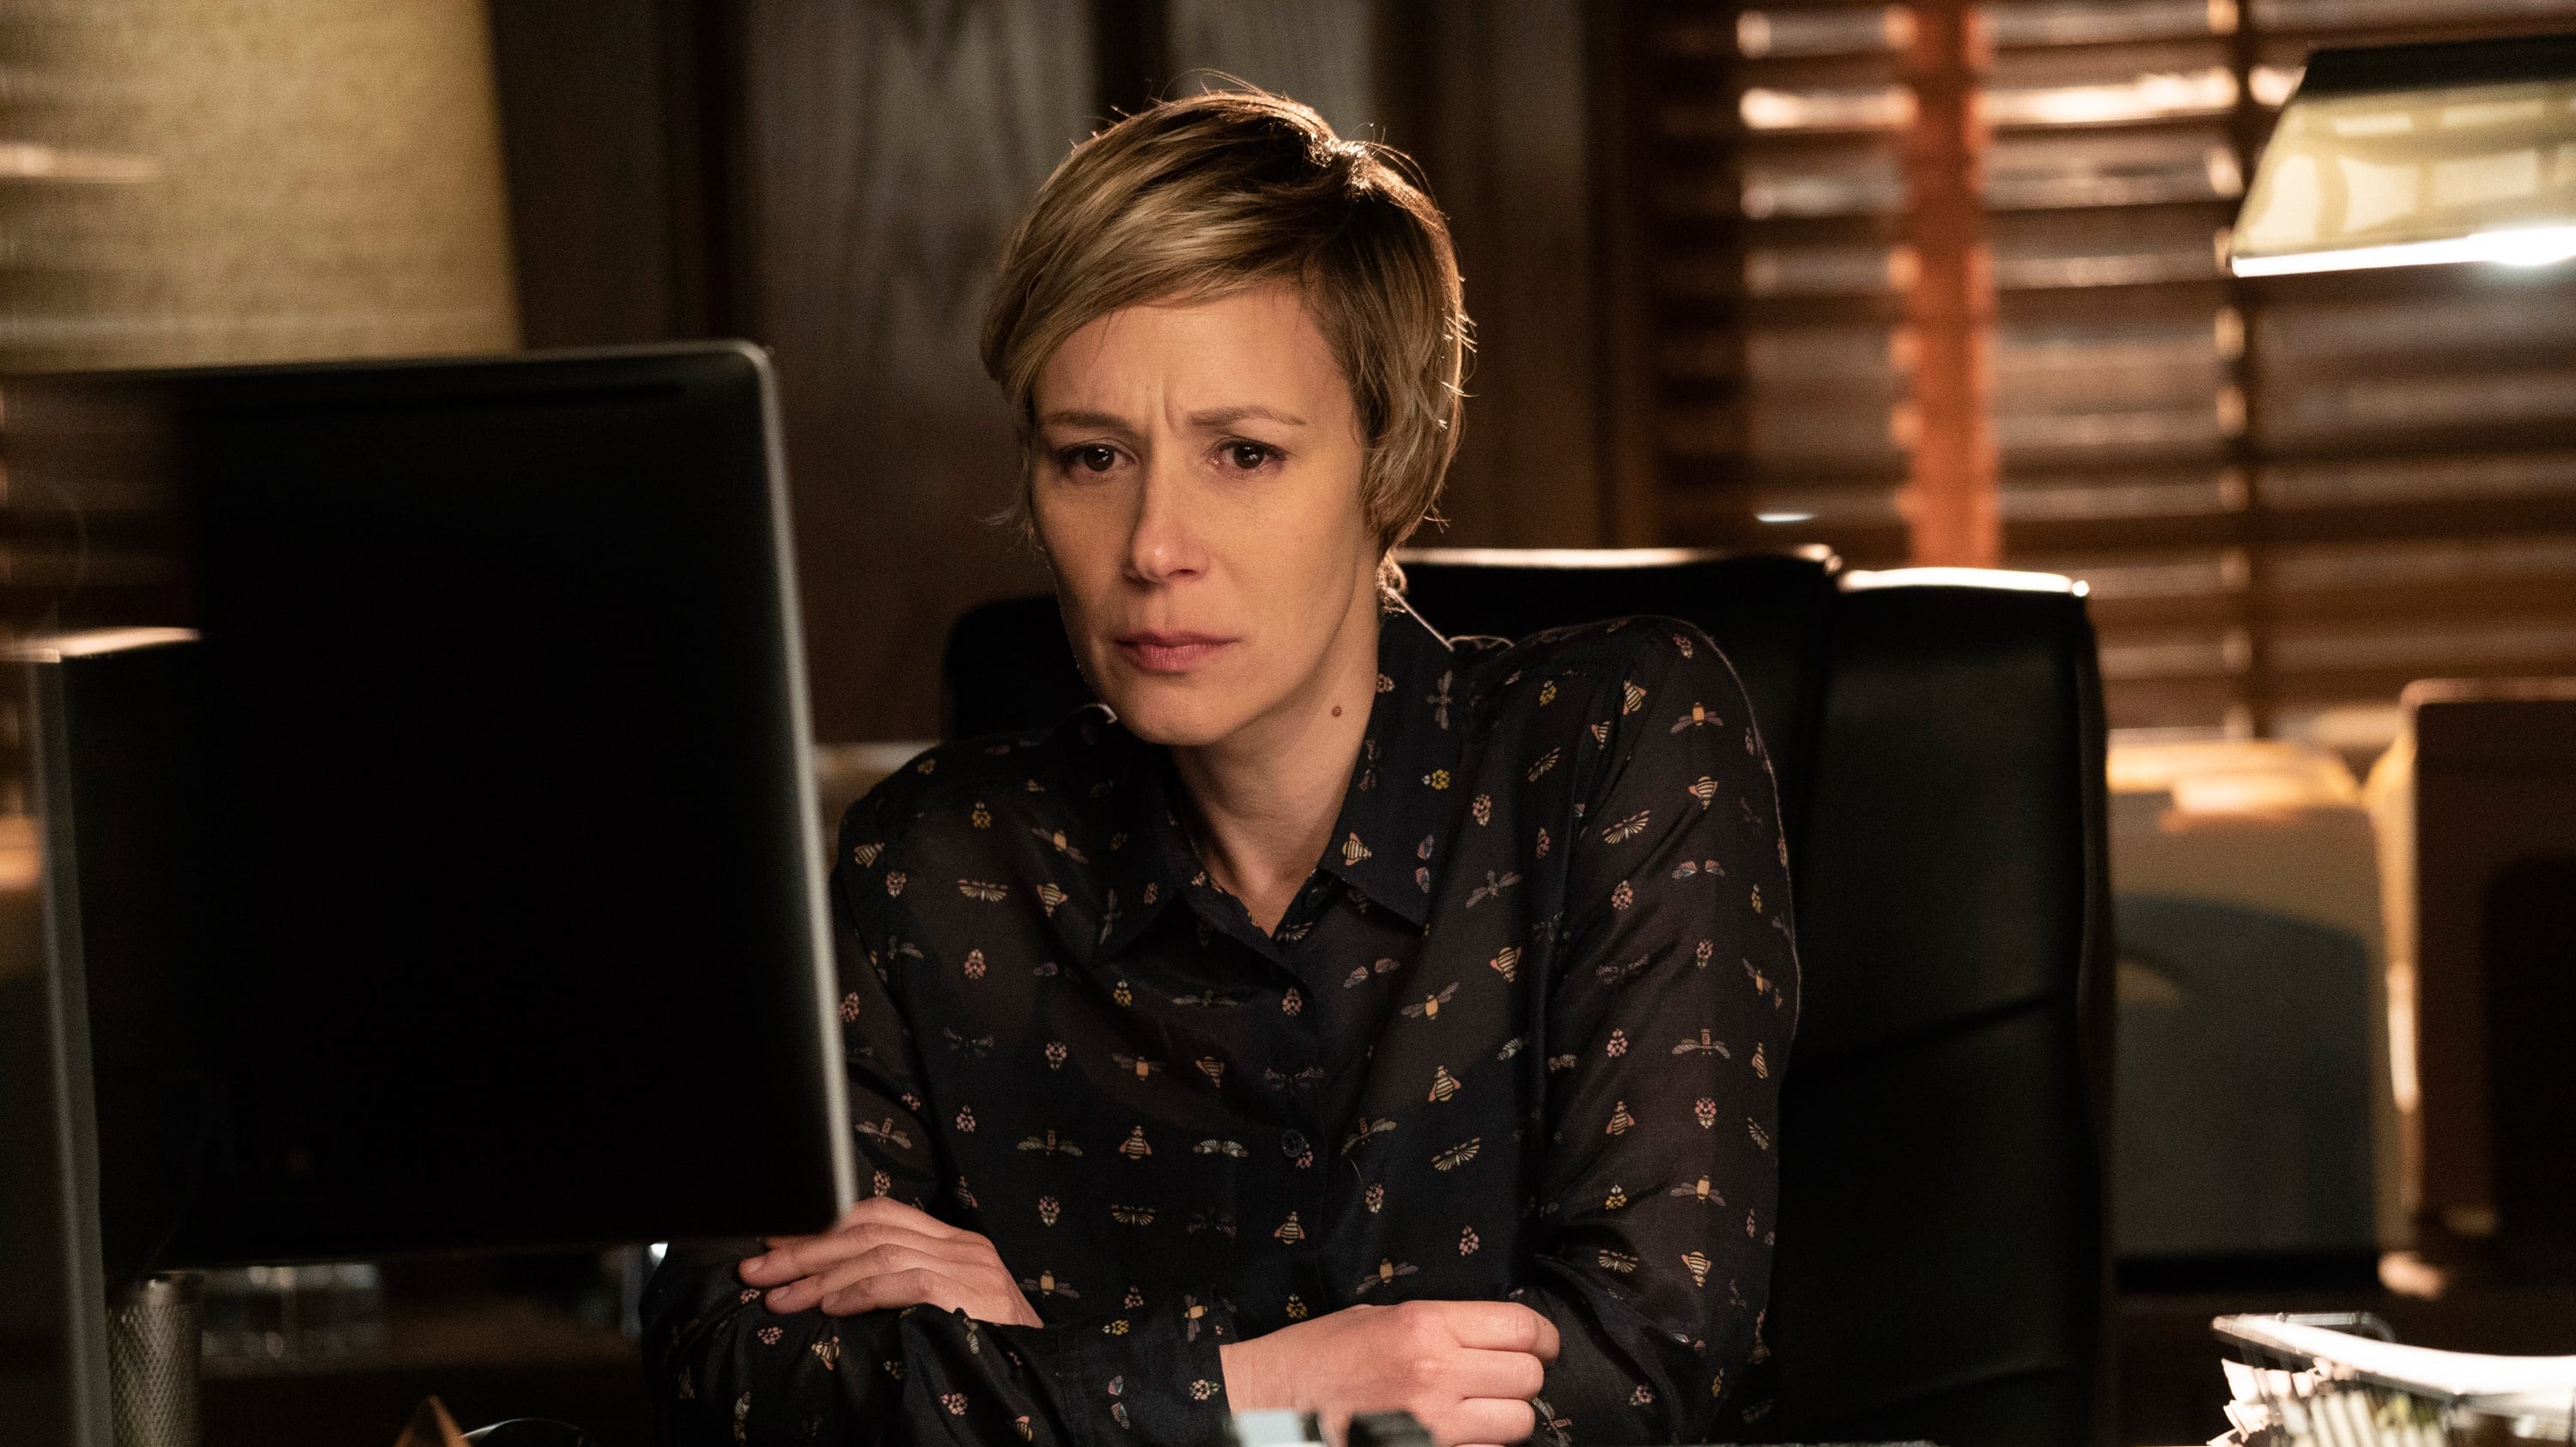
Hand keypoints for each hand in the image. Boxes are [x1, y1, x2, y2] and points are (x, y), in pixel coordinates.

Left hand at [737, 1197, 1041, 1325]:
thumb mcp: (947, 1309)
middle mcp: (963, 1246)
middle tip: (755, 1269)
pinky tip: (827, 1306)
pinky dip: (859, 1291)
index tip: (773, 1241)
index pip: (878, 1213)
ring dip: (818, 1275)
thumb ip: (906, 1289)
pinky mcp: (971, 1295)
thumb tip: (833, 1290)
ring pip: (878, 1252)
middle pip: (868, 1229)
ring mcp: (970, 1268)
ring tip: (777, 1297)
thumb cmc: (988, 1351)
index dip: (820, 1223)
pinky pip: (904, 1282)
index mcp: (955, 1243)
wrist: (1045, 1376)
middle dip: (803, 1248)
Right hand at [1218, 1300, 1558, 1446]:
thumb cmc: (1319, 1356)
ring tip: (1484, 1411)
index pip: (1520, 1328)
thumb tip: (1493, 1336)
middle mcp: (1436, 1372)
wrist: (1271, 1404)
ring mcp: (1433, 1422)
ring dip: (1508, 1417)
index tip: (1541, 1345)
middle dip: (1524, 1378)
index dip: (1542, 1338)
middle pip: (1527, 1377)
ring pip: (1518, 1423)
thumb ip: (1440, 1326)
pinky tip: (1461, 1433)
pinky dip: (1482, 1444)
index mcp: (1425, 1325)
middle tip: (1504, 1378)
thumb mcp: (1380, 1318)